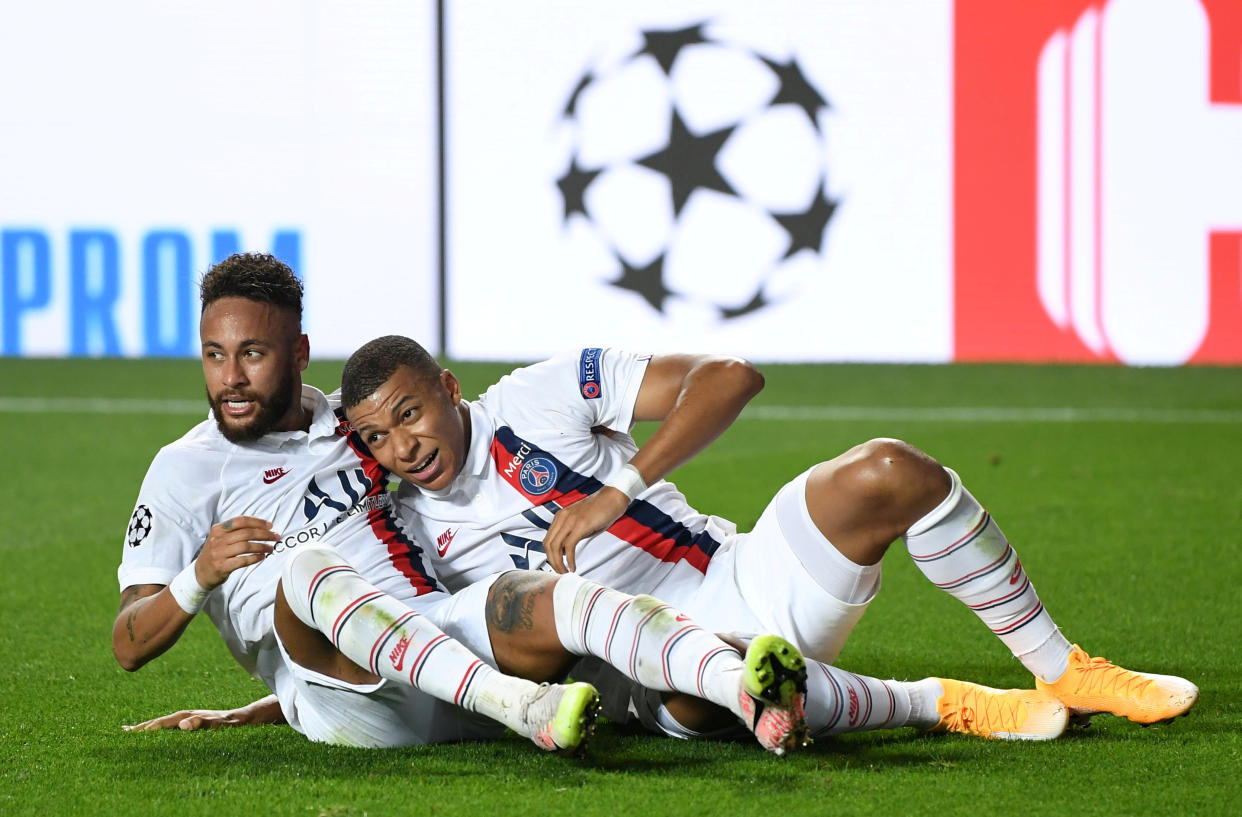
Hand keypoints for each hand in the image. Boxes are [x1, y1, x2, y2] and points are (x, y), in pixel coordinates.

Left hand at [122, 695, 283, 731]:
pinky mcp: (229, 722)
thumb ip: (183, 730)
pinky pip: (215, 723)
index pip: (163, 723)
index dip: (144, 727)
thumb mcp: (202, 728)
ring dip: (175, 723)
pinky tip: (190, 725)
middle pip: (173, 719)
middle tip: (133, 733)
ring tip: (156, 729)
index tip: (122, 732)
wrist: (254, 718)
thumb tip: (161, 734)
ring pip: (193, 719)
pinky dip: (202, 724)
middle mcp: (199, 715)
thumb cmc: (224, 725)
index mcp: (190, 718)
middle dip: (153, 725)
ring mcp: (214, 718)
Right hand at [194, 516, 279, 588]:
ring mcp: (219, 553)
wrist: (200, 573)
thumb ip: (235, 531)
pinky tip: (262, 557)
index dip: (258, 522)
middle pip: (246, 533)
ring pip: (246, 546)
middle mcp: (218, 539)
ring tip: (271, 548)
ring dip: (262, 546)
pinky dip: (255, 558)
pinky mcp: (222, 566)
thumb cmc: (216, 553)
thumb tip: (261, 526)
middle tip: (276, 537)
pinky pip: (243, 560)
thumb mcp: (220, 538)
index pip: (241, 521)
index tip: (270, 526)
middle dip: (264, 534)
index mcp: (218, 529)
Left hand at [542, 488, 629, 572]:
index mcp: (560, 516)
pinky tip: (573, 566)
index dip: (550, 555)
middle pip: (548, 544)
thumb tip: (565, 551)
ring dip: (559, 563)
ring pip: (555, 546)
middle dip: (552, 562)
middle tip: (560, 572)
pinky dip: (569, 559)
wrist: (614, 497)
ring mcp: (570, 520)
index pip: (547, 540)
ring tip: (565, 572)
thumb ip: (572, 534)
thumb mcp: (582, 522)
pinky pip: (569, 546)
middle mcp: (562, 517)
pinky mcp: (580, 525)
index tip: (557, 565)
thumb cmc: (601, 510)